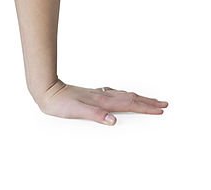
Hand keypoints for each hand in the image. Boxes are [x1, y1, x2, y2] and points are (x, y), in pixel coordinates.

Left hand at [34, 79, 168, 125]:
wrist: (46, 90)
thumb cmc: (59, 103)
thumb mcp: (77, 111)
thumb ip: (95, 115)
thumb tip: (114, 120)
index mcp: (102, 101)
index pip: (129, 104)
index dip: (145, 108)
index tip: (160, 109)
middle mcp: (102, 96)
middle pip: (130, 98)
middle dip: (147, 102)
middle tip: (164, 104)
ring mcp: (97, 94)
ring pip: (123, 95)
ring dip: (138, 98)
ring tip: (149, 100)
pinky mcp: (91, 95)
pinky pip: (113, 95)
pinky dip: (123, 96)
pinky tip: (121, 96)